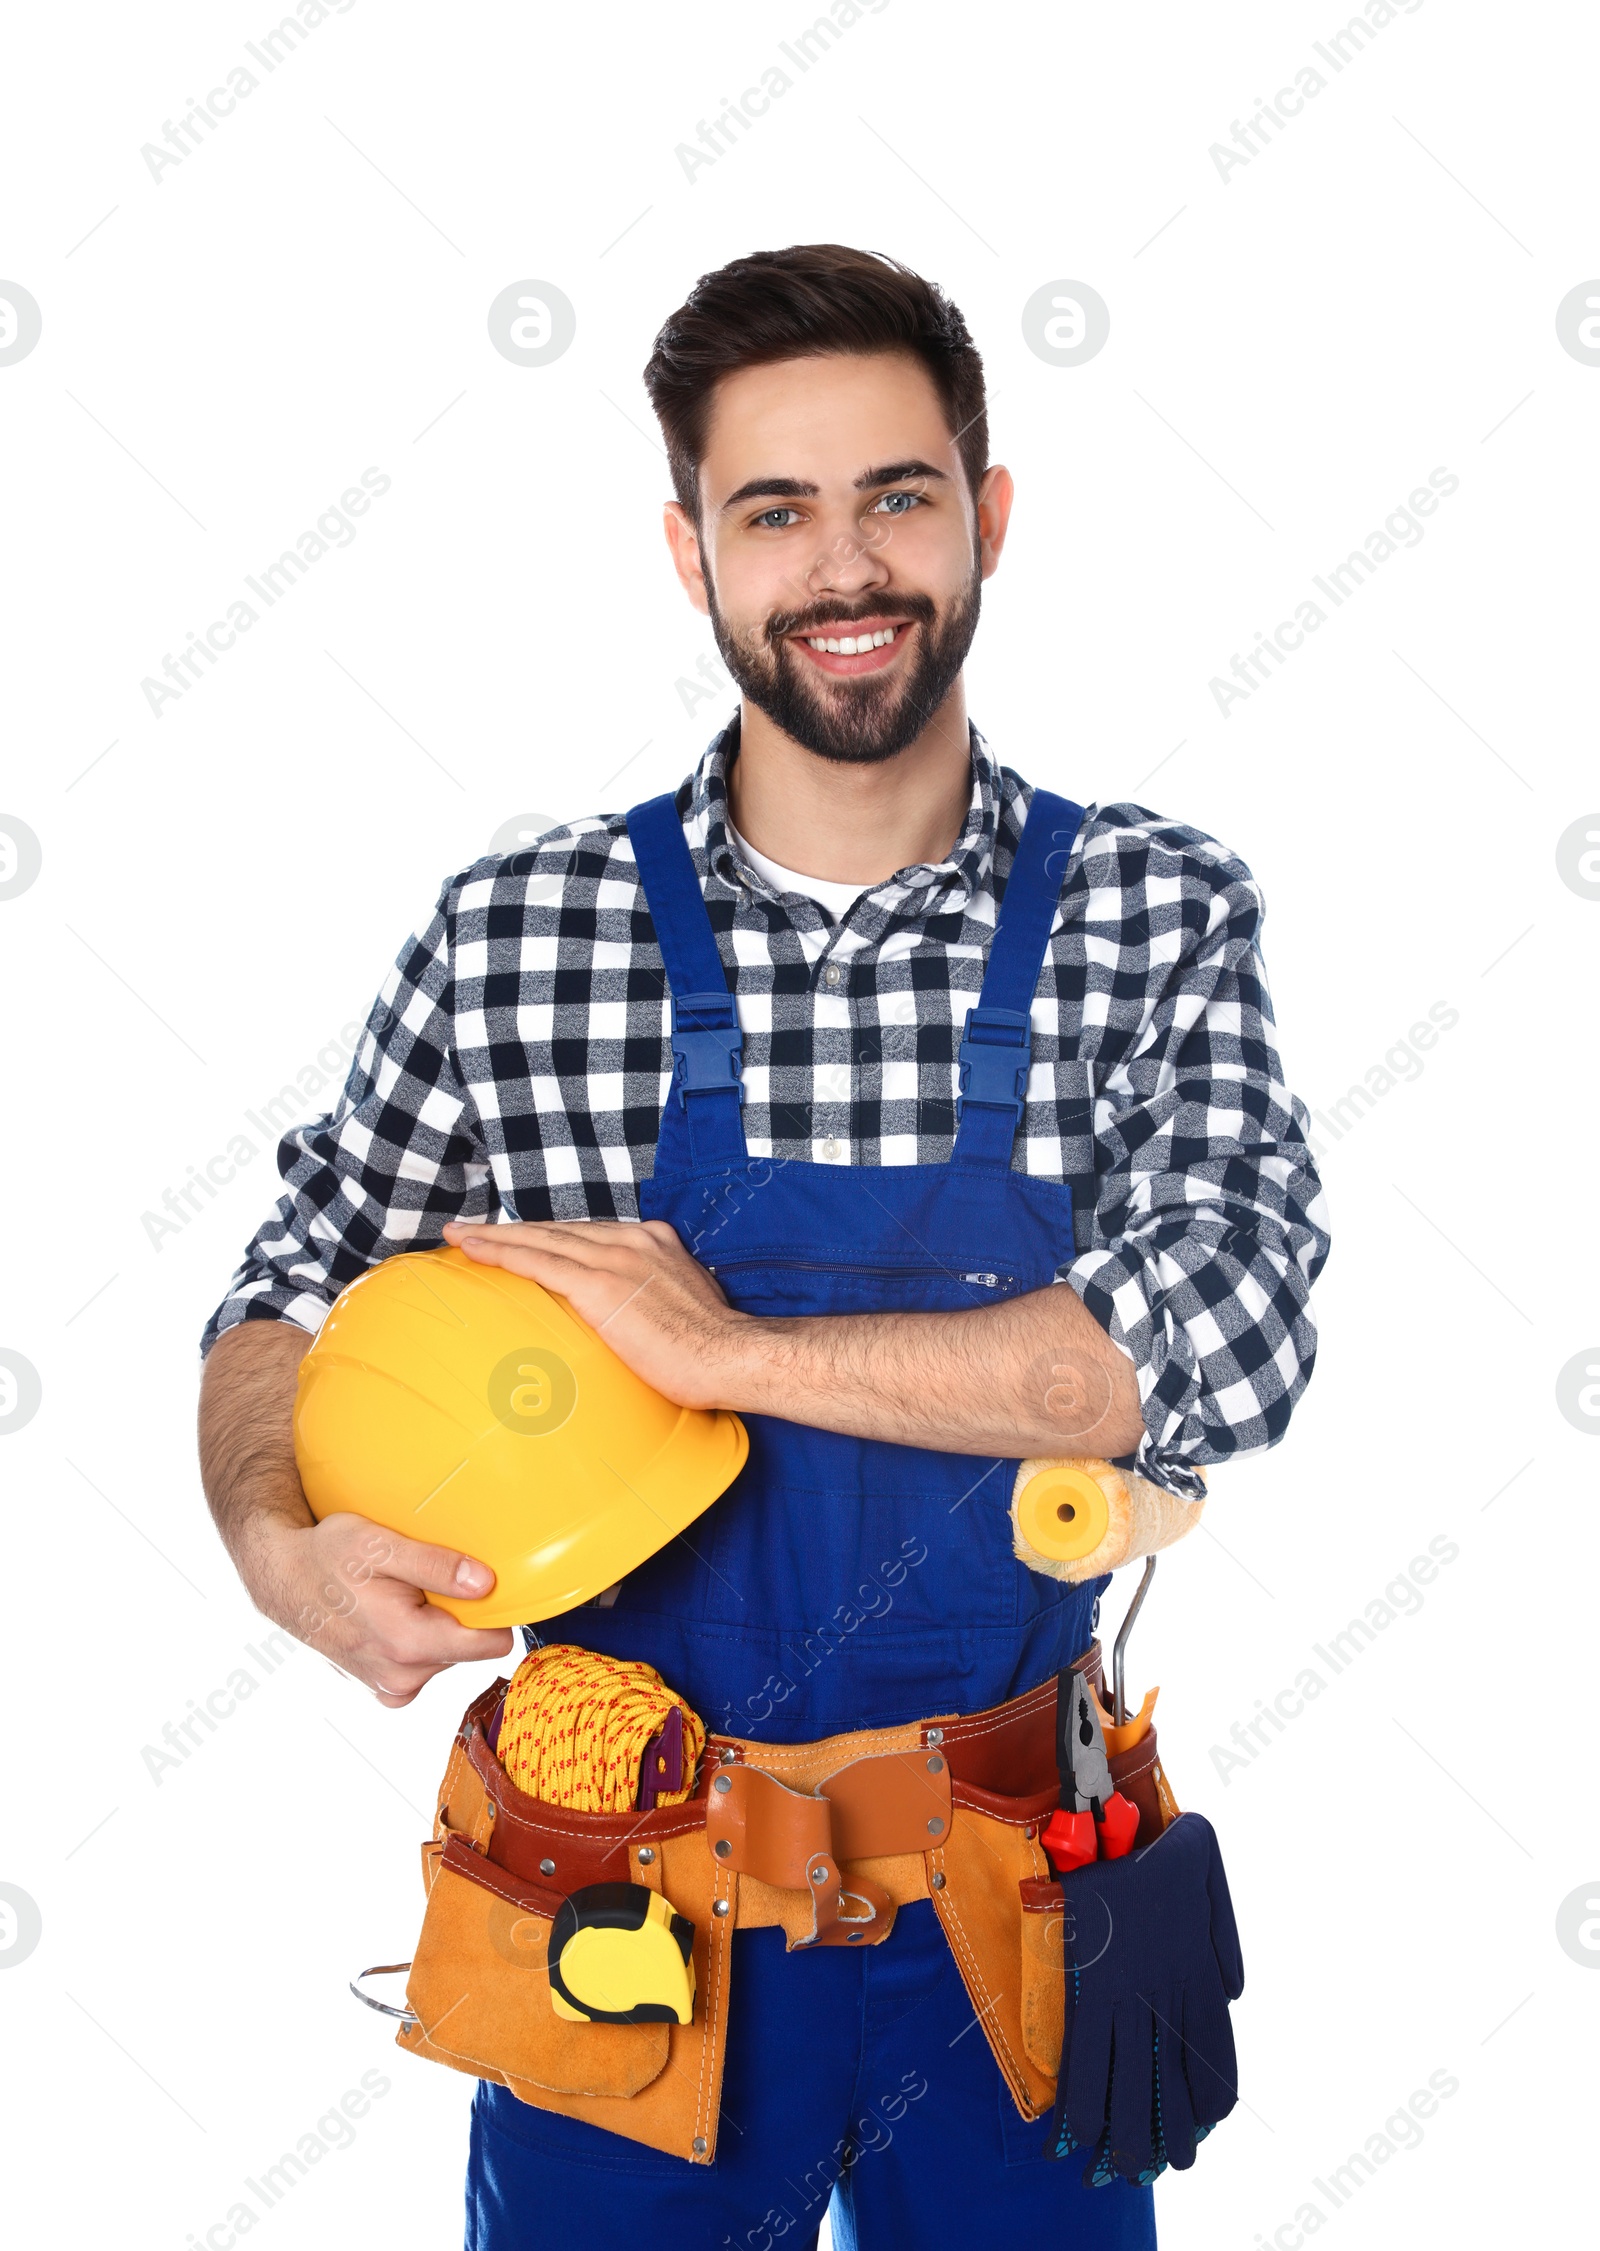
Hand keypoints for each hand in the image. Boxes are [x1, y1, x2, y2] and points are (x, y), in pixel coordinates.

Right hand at [251, 1509, 513, 1706]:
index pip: (490, 1644)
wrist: (283, 1578)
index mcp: (408, 1644)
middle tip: (425, 1582)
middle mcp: (402, 1676)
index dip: (497, 1612)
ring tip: (403, 1595)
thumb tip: (486, 1584)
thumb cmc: (328, 1555)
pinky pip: (421, 1666)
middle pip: (469, 1648)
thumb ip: (437, 1566)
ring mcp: (390, 1686)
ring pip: (446, 1655)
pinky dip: (416, 1642)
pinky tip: (393, 1616)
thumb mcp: (382, 1545)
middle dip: (459, 1615)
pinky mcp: (382, 1686)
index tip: (487, 1586)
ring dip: (435, 1625)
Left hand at [443, 1218, 747, 1408]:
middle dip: (512, 1230)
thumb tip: (636, 1322)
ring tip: (459, 1237)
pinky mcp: (598, 1284)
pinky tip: (473, 1250)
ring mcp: (614, 1259)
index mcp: (652, 1242)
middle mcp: (631, 1240)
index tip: (522, 1239)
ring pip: (539, 1239)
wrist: (729, 1356)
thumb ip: (654, 1300)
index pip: (586, 1234)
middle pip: (557, 1230)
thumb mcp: (683, 1307)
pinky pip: (536, 1262)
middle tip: (471, 1231)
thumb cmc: (711, 1348)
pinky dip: (501, 1252)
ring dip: (494, 1236)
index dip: (548, 1235)